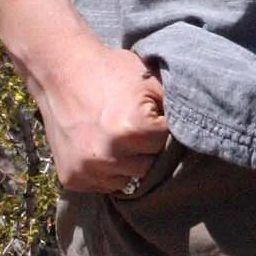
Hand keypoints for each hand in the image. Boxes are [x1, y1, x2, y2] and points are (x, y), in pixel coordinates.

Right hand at [29, 34, 169, 192]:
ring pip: (126, 181)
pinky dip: (106, 172)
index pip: (166, 145)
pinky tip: (102, 148)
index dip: (161, 130)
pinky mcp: (71, 178)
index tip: (152, 118)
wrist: (60, 72)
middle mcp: (107, 154)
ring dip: (127, 165)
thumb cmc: (109, 71)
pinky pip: (102, 185)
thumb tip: (195, 129)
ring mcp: (87, 169)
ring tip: (119, 139)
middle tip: (135, 131)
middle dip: (147, 151)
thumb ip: (173, 108)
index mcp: (132, 129)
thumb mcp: (149, 81)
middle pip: (148, 167)